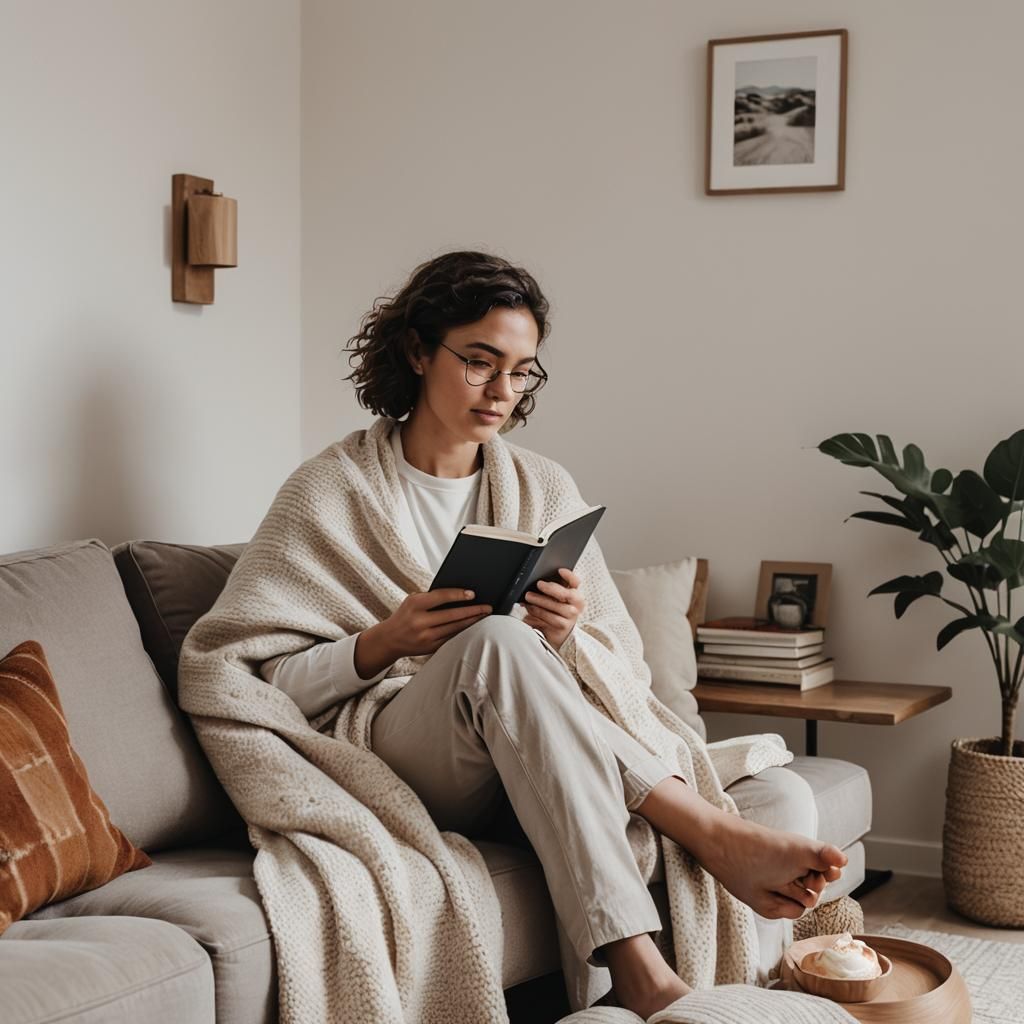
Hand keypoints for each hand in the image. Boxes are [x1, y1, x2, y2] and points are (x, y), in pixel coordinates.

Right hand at [378, 589, 492, 660]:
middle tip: (488, 607)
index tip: (473, 594)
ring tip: (485, 616)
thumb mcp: (413, 601)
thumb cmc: (406, 615)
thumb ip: (432, 598)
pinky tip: (474, 628)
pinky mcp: (430, 648)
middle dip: (473, 611)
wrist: (389, 639)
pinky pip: (451, 639)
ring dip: (472, 622)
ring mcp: (425, 637)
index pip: (440, 597)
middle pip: (452, 615)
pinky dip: (464, 632)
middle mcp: (419, 621)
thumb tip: (461, 595)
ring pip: (454, 628)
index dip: (458, 595)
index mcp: (414, 605)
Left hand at [517, 568, 584, 650]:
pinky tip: (529, 611)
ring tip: (528, 598)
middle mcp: (576, 605)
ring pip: (555, 607)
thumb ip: (551, 590)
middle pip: (565, 594)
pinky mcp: (562, 627)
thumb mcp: (555, 600)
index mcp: (575, 595)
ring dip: (539, 602)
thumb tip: (536, 583)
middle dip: (551, 588)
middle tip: (539, 584)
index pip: (575, 582)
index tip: (559, 570)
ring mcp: (570, 617)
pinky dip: (537, 614)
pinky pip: (548, 619)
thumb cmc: (556, 612)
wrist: (560, 634)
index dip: (569, 575)